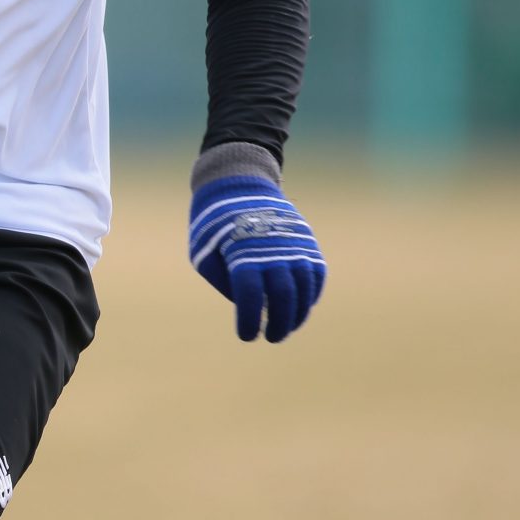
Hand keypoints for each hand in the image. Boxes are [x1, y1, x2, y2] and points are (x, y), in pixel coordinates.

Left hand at [189, 176, 325, 342]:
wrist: (237, 182)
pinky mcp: (306, 239)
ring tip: (287, 328)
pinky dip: (311, 294)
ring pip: (304, 289)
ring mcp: (292, 243)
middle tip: (271, 337)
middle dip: (279, 324)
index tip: (248, 336)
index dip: (251, 321)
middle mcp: (271, 250)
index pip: (251, 298)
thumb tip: (246, 306)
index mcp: (242, 254)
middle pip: (283, 297)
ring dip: (299, 314)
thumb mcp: (203, 253)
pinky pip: (316, 274)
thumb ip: (222, 281)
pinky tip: (301, 308)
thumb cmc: (213, 223)